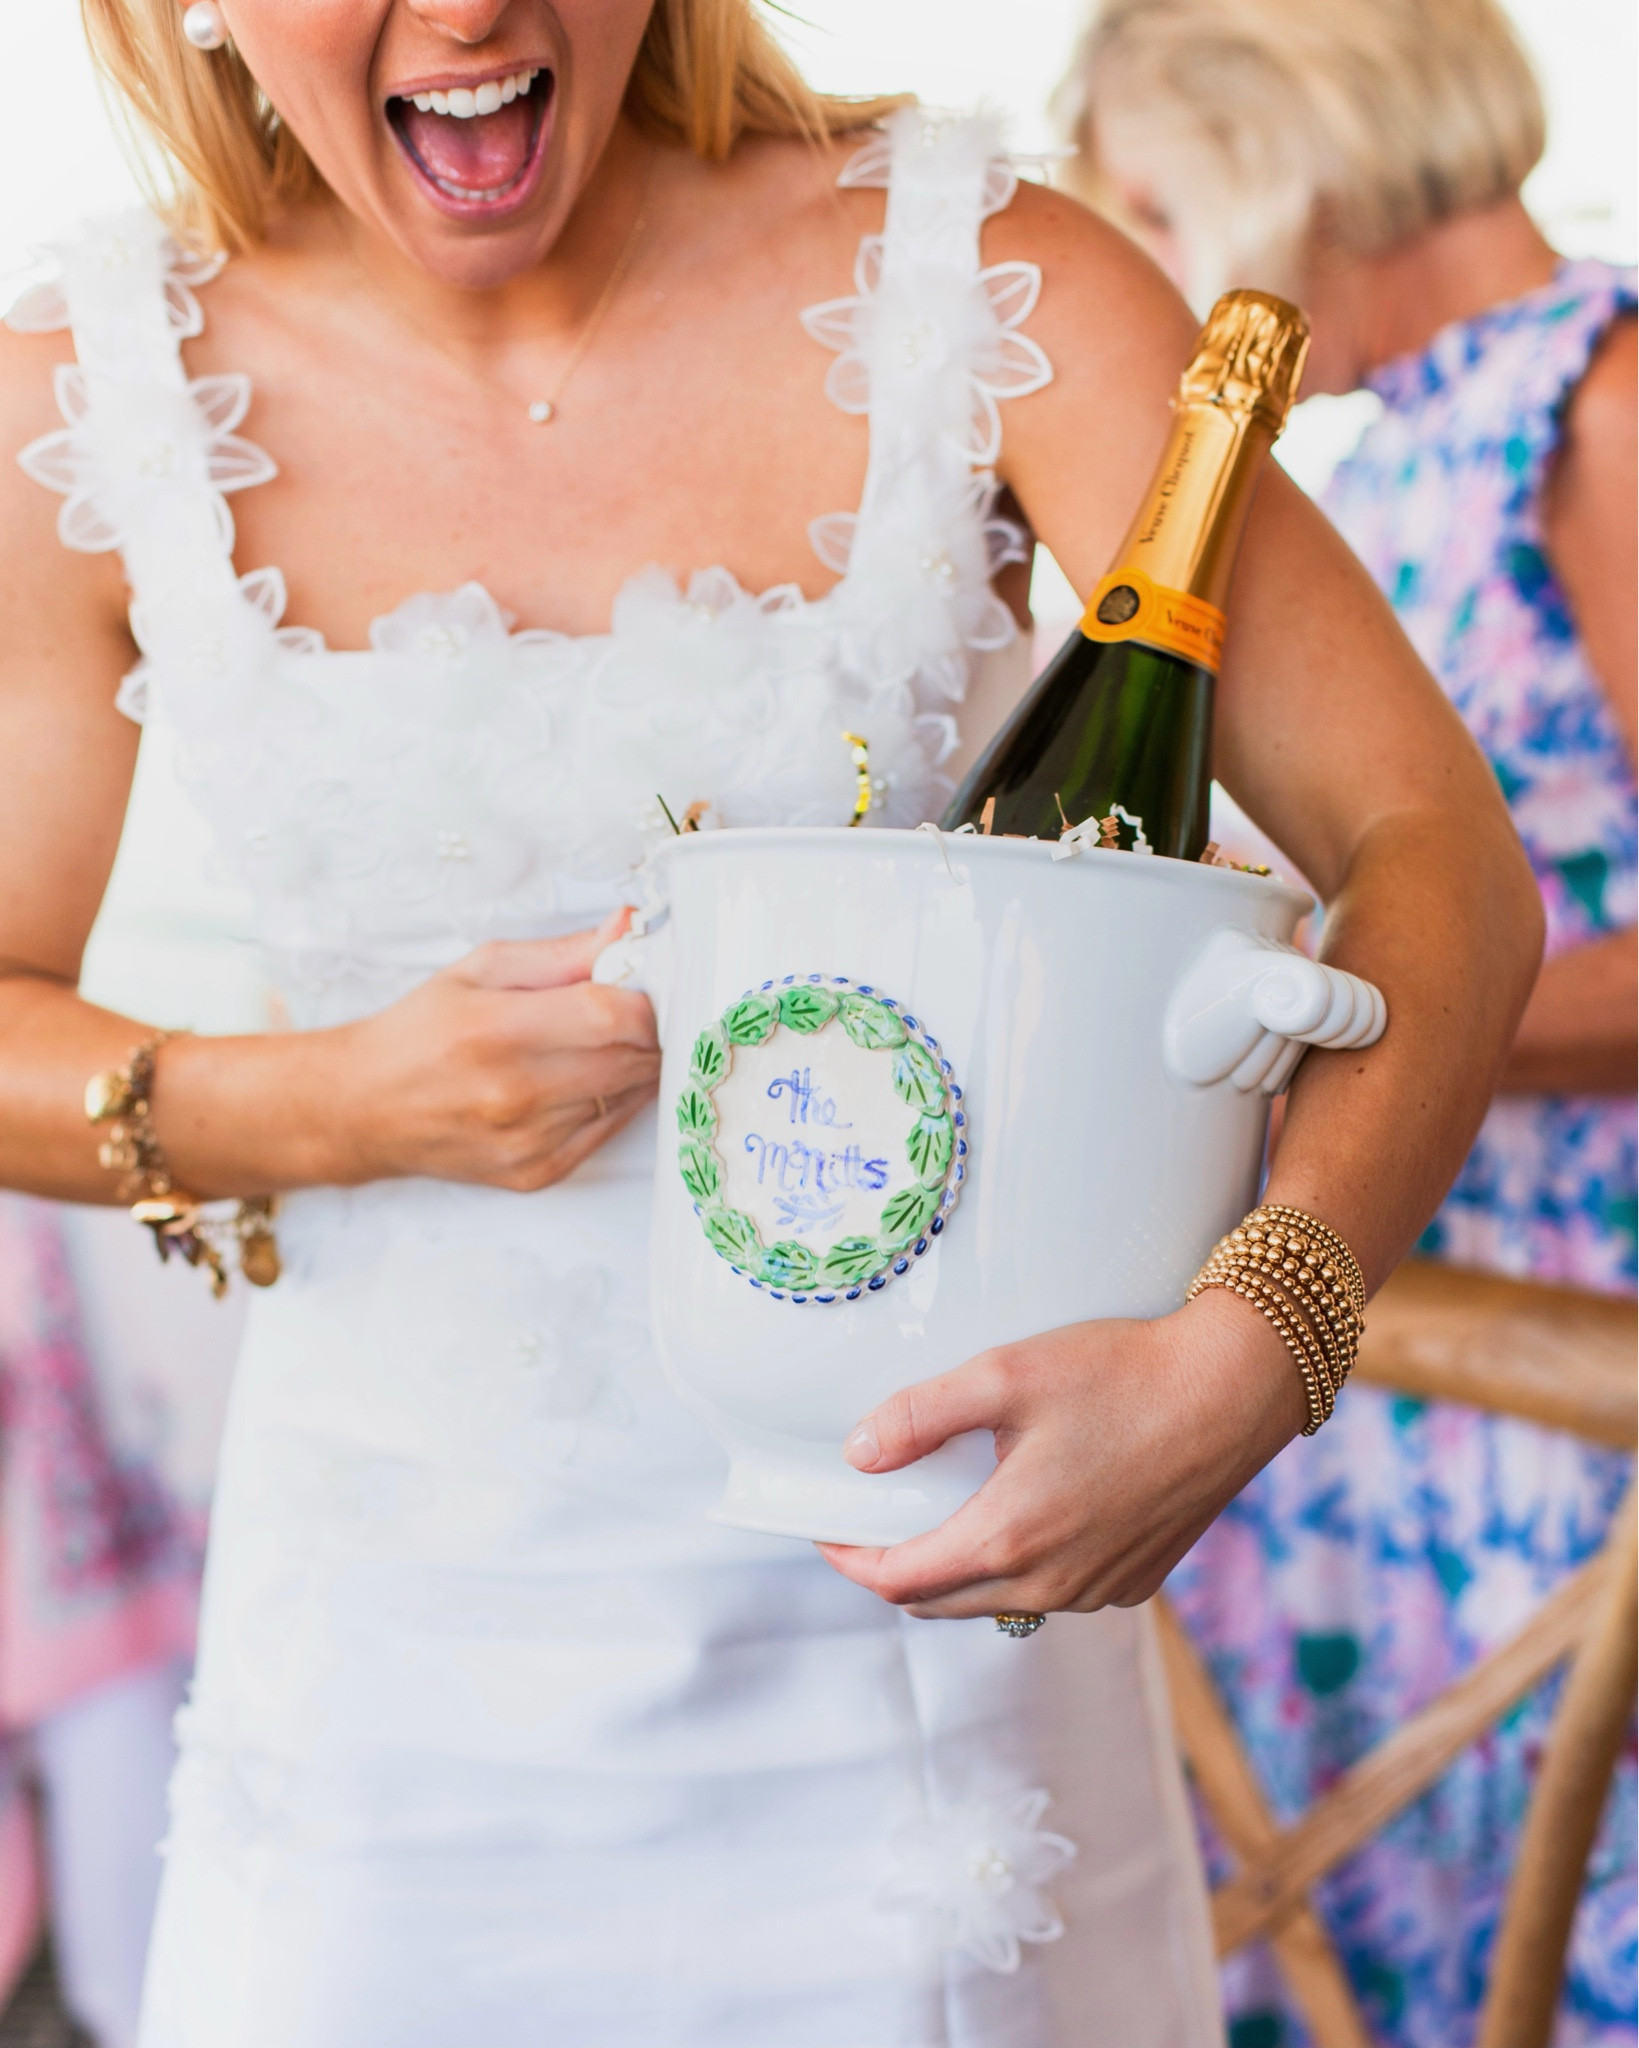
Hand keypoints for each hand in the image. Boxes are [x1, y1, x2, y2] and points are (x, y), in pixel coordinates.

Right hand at [327, 909, 659, 1189]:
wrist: (364, 1108)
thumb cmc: (419, 1032)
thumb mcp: (480, 971)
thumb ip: (562, 953)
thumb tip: (626, 928)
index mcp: (498, 1030)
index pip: (612, 1016)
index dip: (645, 998)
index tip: (645, 986)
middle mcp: (515, 1093)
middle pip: (629, 1058)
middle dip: (646, 1031)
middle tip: (633, 1012)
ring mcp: (527, 1141)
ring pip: (625, 1096)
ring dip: (630, 1067)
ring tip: (598, 1045)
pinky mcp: (535, 1173)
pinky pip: (607, 1131)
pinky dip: (611, 1102)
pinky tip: (583, 1082)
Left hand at [817, 1289, 1306, 1616]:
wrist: (1235, 1390)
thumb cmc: (1123, 1374)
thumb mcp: (1006, 1376)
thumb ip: (921, 1416)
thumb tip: (859, 1454)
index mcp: (1010, 1539)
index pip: (899, 1581)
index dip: (852, 1560)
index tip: (829, 1528)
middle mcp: (1052, 1585)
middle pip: (940, 1603)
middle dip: (897, 1568)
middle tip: (878, 1518)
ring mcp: (1098, 1592)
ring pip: (997, 1601)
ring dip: (959, 1570)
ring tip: (946, 1508)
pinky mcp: (1134, 1582)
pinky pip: (1053, 1592)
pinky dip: (1020, 1567)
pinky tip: (1025, 1511)